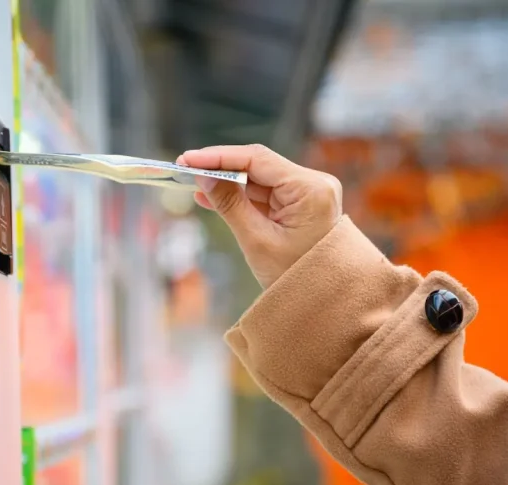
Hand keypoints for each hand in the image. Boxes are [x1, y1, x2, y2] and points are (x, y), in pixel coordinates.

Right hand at [178, 144, 342, 288]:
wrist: (322, 305)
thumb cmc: (294, 278)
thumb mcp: (256, 240)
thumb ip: (229, 204)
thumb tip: (203, 177)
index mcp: (310, 189)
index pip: (258, 160)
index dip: (219, 157)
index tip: (188, 159)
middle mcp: (313, 184)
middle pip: (259, 166)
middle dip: (221, 169)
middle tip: (185, 169)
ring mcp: (308, 195)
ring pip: (259, 180)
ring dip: (227, 184)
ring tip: (193, 185)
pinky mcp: (300, 207)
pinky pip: (265, 196)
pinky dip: (240, 198)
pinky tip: (212, 198)